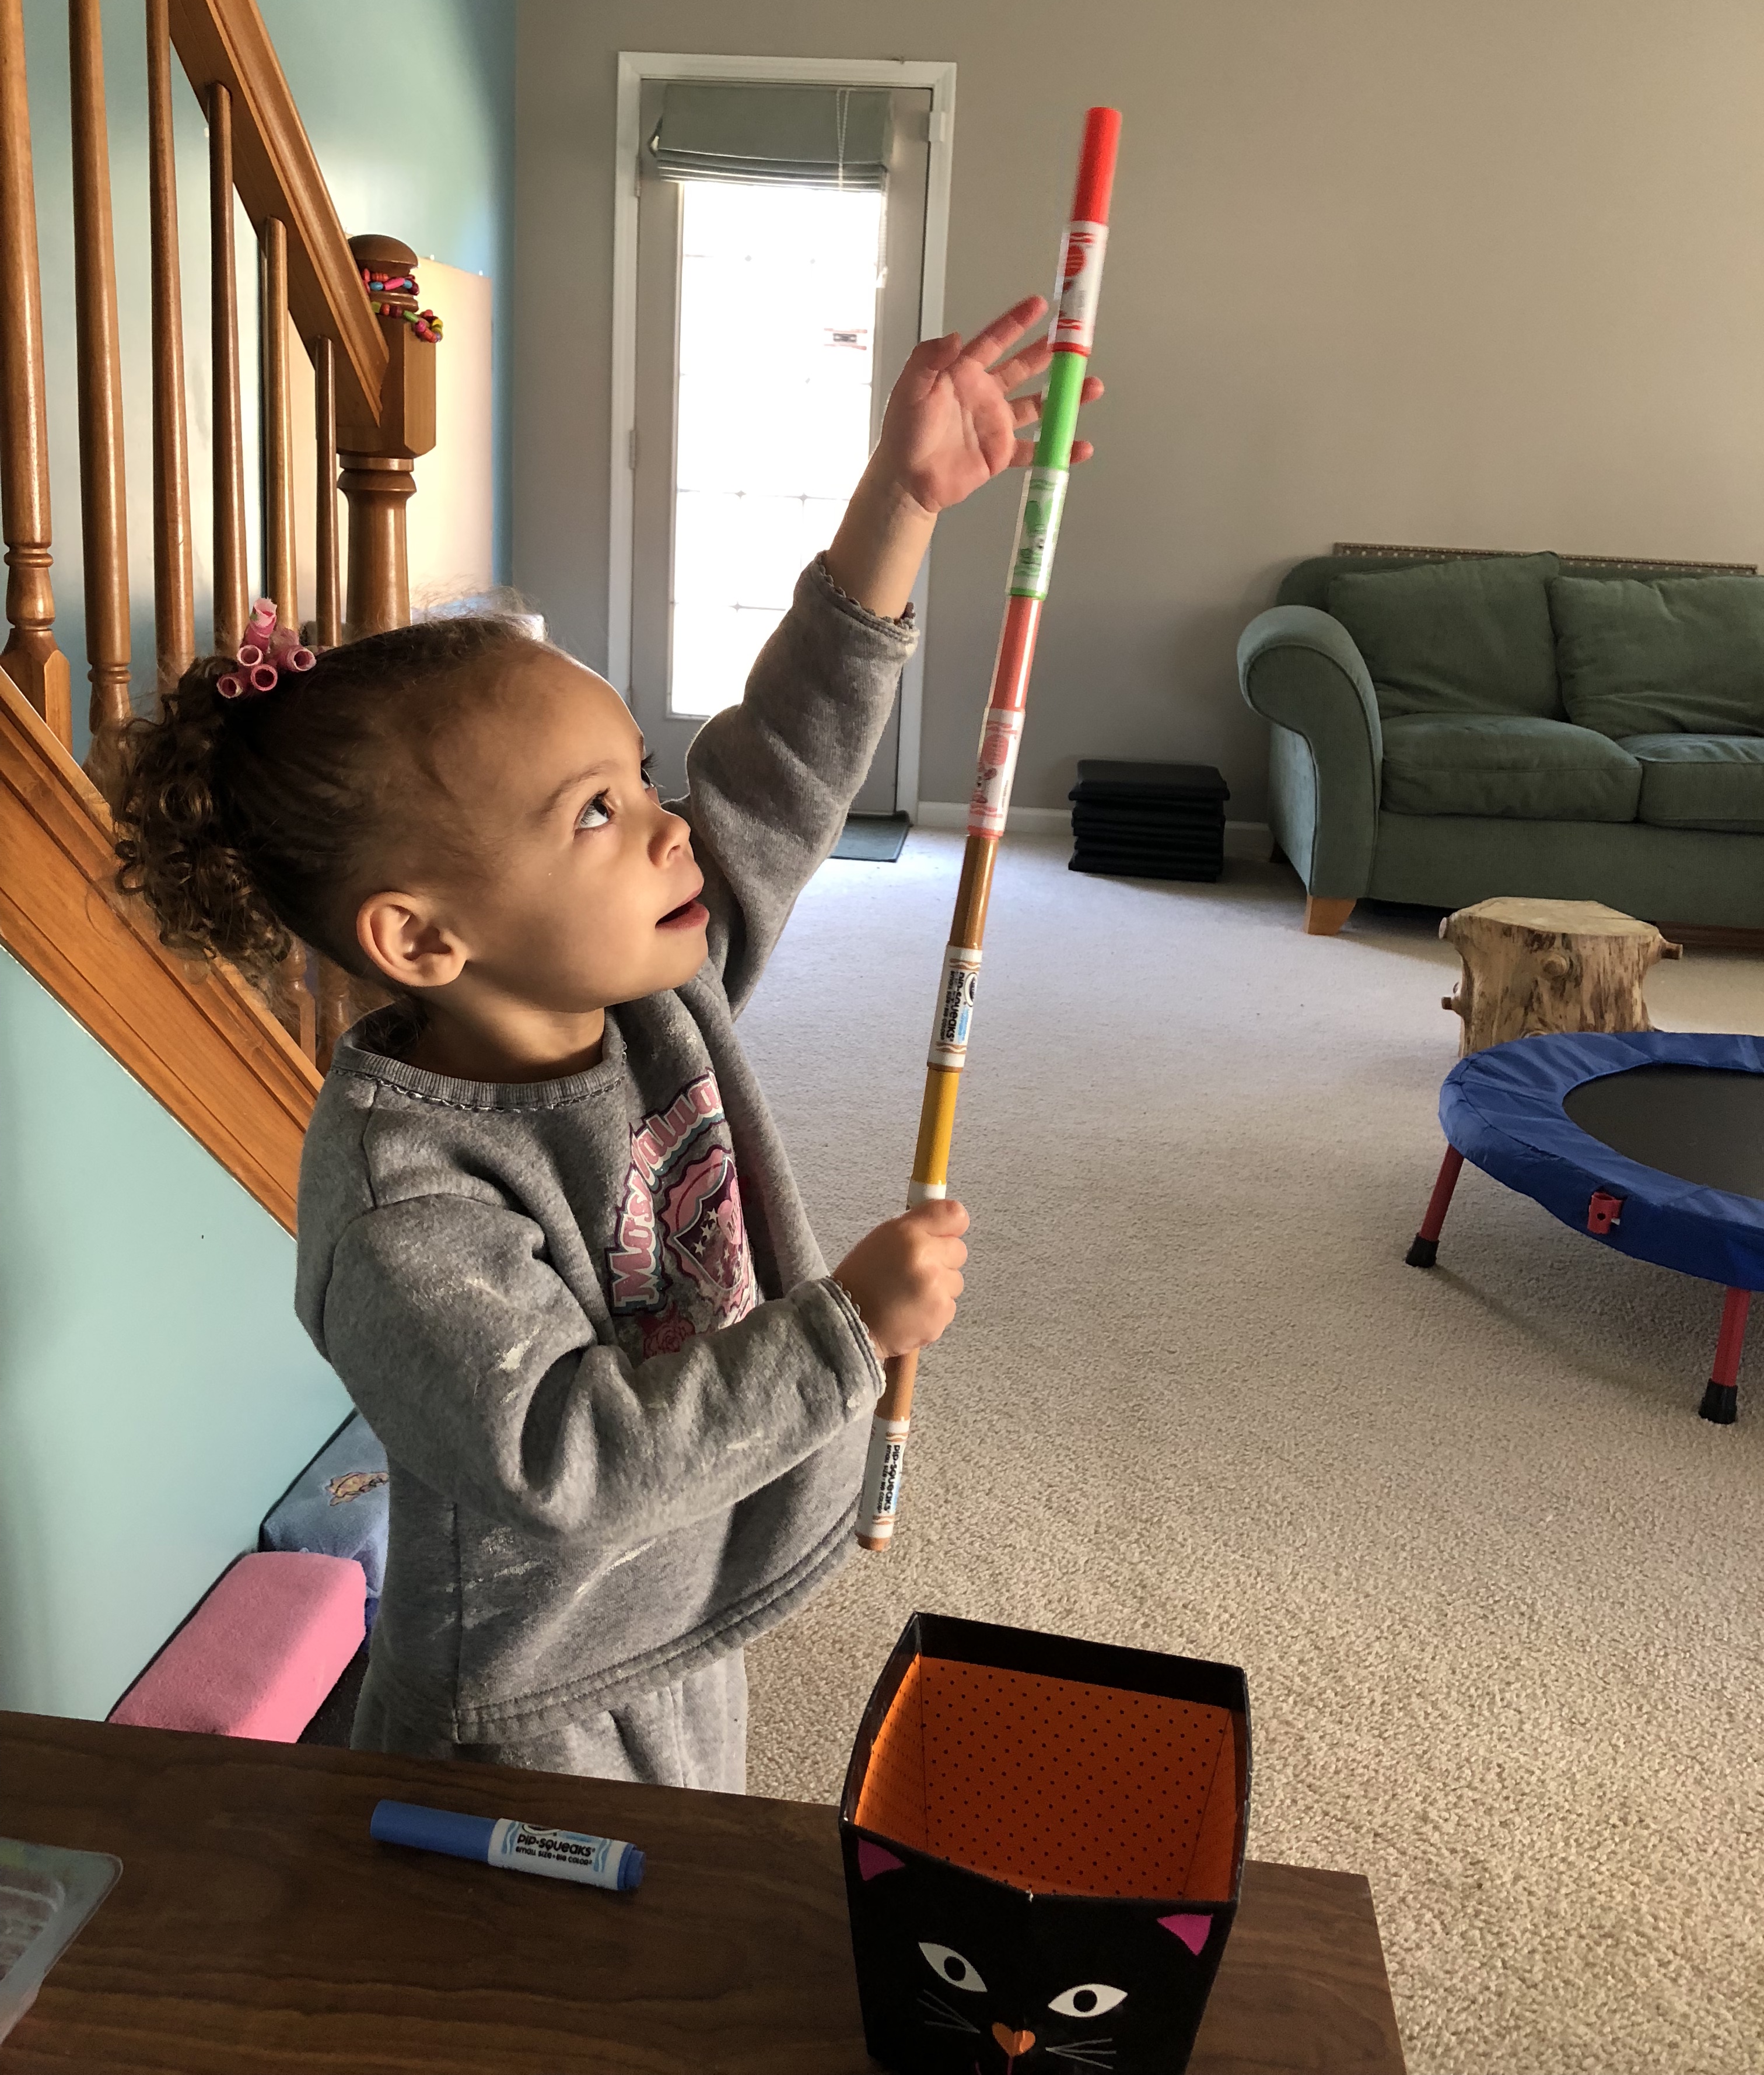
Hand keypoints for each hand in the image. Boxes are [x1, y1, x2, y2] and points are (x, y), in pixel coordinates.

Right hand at [833, 1201, 969, 1359]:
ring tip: (909, 1294)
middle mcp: (926, 1259)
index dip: (951, 1225)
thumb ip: (916, 1226)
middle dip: (942, 1259)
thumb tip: (951, 1219)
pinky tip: (911, 1311)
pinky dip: (935, 1309)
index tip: (943, 1233)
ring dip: (939, 1286)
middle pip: (959, 1250)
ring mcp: (936, 1290)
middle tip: (914, 1270)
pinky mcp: (941, 1315)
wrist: (848, 1324)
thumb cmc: (862, 1279)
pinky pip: (950, 1305)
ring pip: (955, 1280)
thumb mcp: (882, 1238)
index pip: (954, 1215)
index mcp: (909, 1234)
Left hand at [872, 295, 1105, 517]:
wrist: (906, 481)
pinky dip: (1059, 448)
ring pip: (1038, 405)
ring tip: (1092, 386)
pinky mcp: (1002, 454)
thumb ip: (928, 359)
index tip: (1041, 305)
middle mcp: (985, 394)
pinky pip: (1036, 449)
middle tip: (1076, 343)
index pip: (994, 341)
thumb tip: (955, 336)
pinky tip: (1081, 446)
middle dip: (1050, 355)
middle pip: (1024, 368)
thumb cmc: (904, 432)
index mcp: (964, 373)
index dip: (1016, 322)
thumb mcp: (909, 389)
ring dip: (1064, 396)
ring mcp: (996, 424)